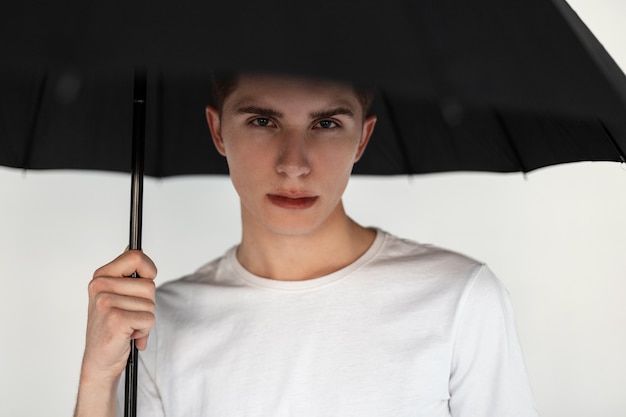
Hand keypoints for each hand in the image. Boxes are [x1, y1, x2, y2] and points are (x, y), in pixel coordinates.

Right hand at [80, 250, 156, 383]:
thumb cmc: (112, 327)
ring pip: (150, 303)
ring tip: (128, 326)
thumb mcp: (116, 295)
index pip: (136, 256)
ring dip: (145, 319)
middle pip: (149, 284)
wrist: (100, 360)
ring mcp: (105, 303)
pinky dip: (144, 330)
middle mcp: (100, 287)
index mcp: (101, 276)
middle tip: (130, 316)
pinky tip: (128, 335)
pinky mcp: (115, 319)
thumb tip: (132, 246)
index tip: (147, 280)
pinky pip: (149, 319)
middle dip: (147, 304)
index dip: (149, 269)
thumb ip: (126, 273)